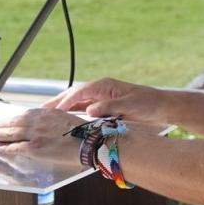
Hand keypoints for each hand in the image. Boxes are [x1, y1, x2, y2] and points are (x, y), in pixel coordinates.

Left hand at [0, 108, 85, 159]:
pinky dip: (6, 147)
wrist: (89, 142)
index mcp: (45, 113)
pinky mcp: (35, 148)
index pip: (21, 115)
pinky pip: (16, 147)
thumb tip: (41, 119)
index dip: (9, 119)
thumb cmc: (81, 132)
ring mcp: (35, 134)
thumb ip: (50, 118)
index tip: (2, 121)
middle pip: (12, 123)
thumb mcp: (64, 117)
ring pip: (10, 133)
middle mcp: (37, 121)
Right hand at [42, 77, 167, 124]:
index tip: (53, 110)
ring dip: (63, 107)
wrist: (162, 107)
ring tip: (48, 115)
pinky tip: (66, 119)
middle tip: (41, 111)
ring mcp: (103, 98)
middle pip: (74, 95)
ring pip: (78, 102)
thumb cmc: (148, 103)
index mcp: (105, 86)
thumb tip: (89, 110)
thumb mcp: (130, 105)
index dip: (65, 101)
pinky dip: (74, 112)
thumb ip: (109, 107)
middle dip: (58, 102)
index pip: (79, 92)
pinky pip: (85, 108)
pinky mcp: (106, 106)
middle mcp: (101, 90)